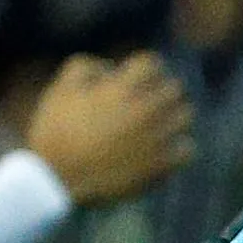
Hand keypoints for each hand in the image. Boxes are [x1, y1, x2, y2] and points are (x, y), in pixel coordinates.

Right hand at [26, 53, 196, 206]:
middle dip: (159, 91)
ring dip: (173, 116)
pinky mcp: (161, 164)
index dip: (141, 69)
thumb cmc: (55, 133)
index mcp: (122, 89)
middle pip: (174, 88)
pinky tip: (162, 149)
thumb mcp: (61, 89)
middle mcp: (145, 110)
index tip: (134, 80)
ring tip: (157, 124)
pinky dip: (178, 147)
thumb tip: (112, 68)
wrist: (56, 180)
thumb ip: (86, 66)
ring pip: (186, 115)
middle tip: (145, 102)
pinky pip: (188, 148)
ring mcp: (156, 138)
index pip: (152, 63)